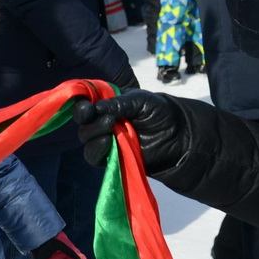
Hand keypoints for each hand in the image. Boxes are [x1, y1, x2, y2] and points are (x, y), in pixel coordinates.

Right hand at [74, 90, 189, 172]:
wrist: (177, 137)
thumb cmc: (159, 112)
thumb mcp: (141, 100)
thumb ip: (118, 103)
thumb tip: (96, 108)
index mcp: (108, 104)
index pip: (86, 102)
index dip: (82, 104)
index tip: (87, 107)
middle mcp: (102, 121)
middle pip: (83, 122)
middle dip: (88, 119)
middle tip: (107, 119)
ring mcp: (106, 139)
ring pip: (86, 139)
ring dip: (93, 134)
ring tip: (109, 130)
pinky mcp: (111, 157)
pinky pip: (94, 156)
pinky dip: (97, 150)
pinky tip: (107, 143)